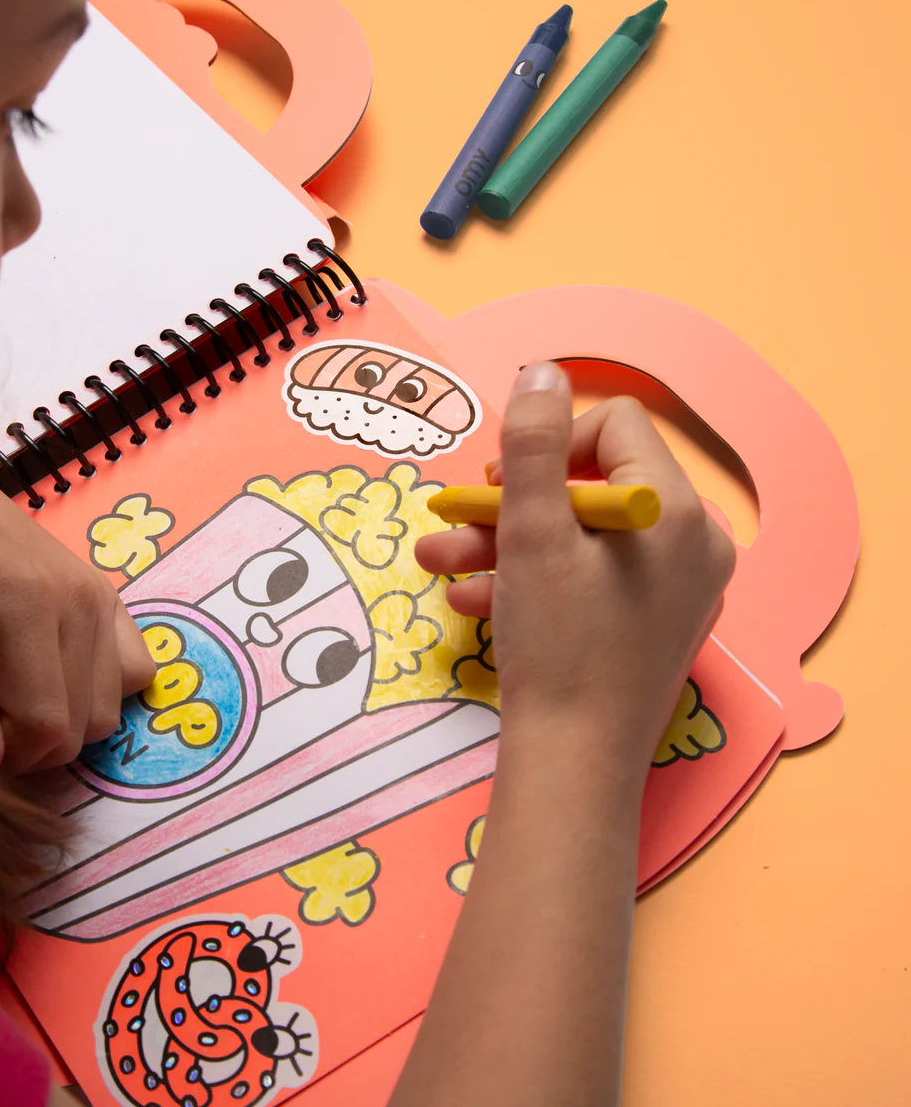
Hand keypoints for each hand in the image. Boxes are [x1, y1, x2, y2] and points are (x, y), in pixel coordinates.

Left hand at [0, 416, 154, 774]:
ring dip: (66, 718)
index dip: (6, 757)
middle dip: (35, 743)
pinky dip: (98, 687)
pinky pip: (134, 666)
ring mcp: (102, 594)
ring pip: (114, 703)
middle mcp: (83, 602)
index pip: (46, 726)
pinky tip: (50, 676)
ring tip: (10, 694)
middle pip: (86, 724)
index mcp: (29, 609)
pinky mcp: (105, 591)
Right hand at [416, 362, 734, 773]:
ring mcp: (678, 586)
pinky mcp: (655, 621)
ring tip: (442, 564)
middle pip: (592, 484)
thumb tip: (541, 371)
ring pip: (584, 535)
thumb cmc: (555, 644)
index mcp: (674, 510)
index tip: (498, 483)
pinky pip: (593, 576)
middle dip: (512, 501)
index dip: (548, 443)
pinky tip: (475, 599)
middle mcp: (691, 542)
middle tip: (457, 520)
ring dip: (507, 542)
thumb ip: (534, 444)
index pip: (614, 426)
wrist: (573, 763)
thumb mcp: (531, 533)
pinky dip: (536, 578)